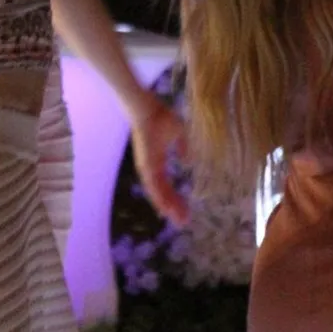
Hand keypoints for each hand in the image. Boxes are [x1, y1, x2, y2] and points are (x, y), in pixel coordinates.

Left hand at [130, 95, 189, 226]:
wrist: (147, 109)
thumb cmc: (160, 117)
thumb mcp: (178, 133)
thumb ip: (182, 147)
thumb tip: (187, 160)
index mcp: (157, 162)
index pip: (167, 185)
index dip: (175, 198)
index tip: (185, 210)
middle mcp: (150, 169)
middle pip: (163, 194)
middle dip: (174, 208)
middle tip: (184, 222)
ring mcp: (147, 168)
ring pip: (157, 195)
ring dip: (168, 208)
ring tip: (178, 220)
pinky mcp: (145, 166)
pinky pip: (152, 187)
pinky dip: (159, 199)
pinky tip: (165, 210)